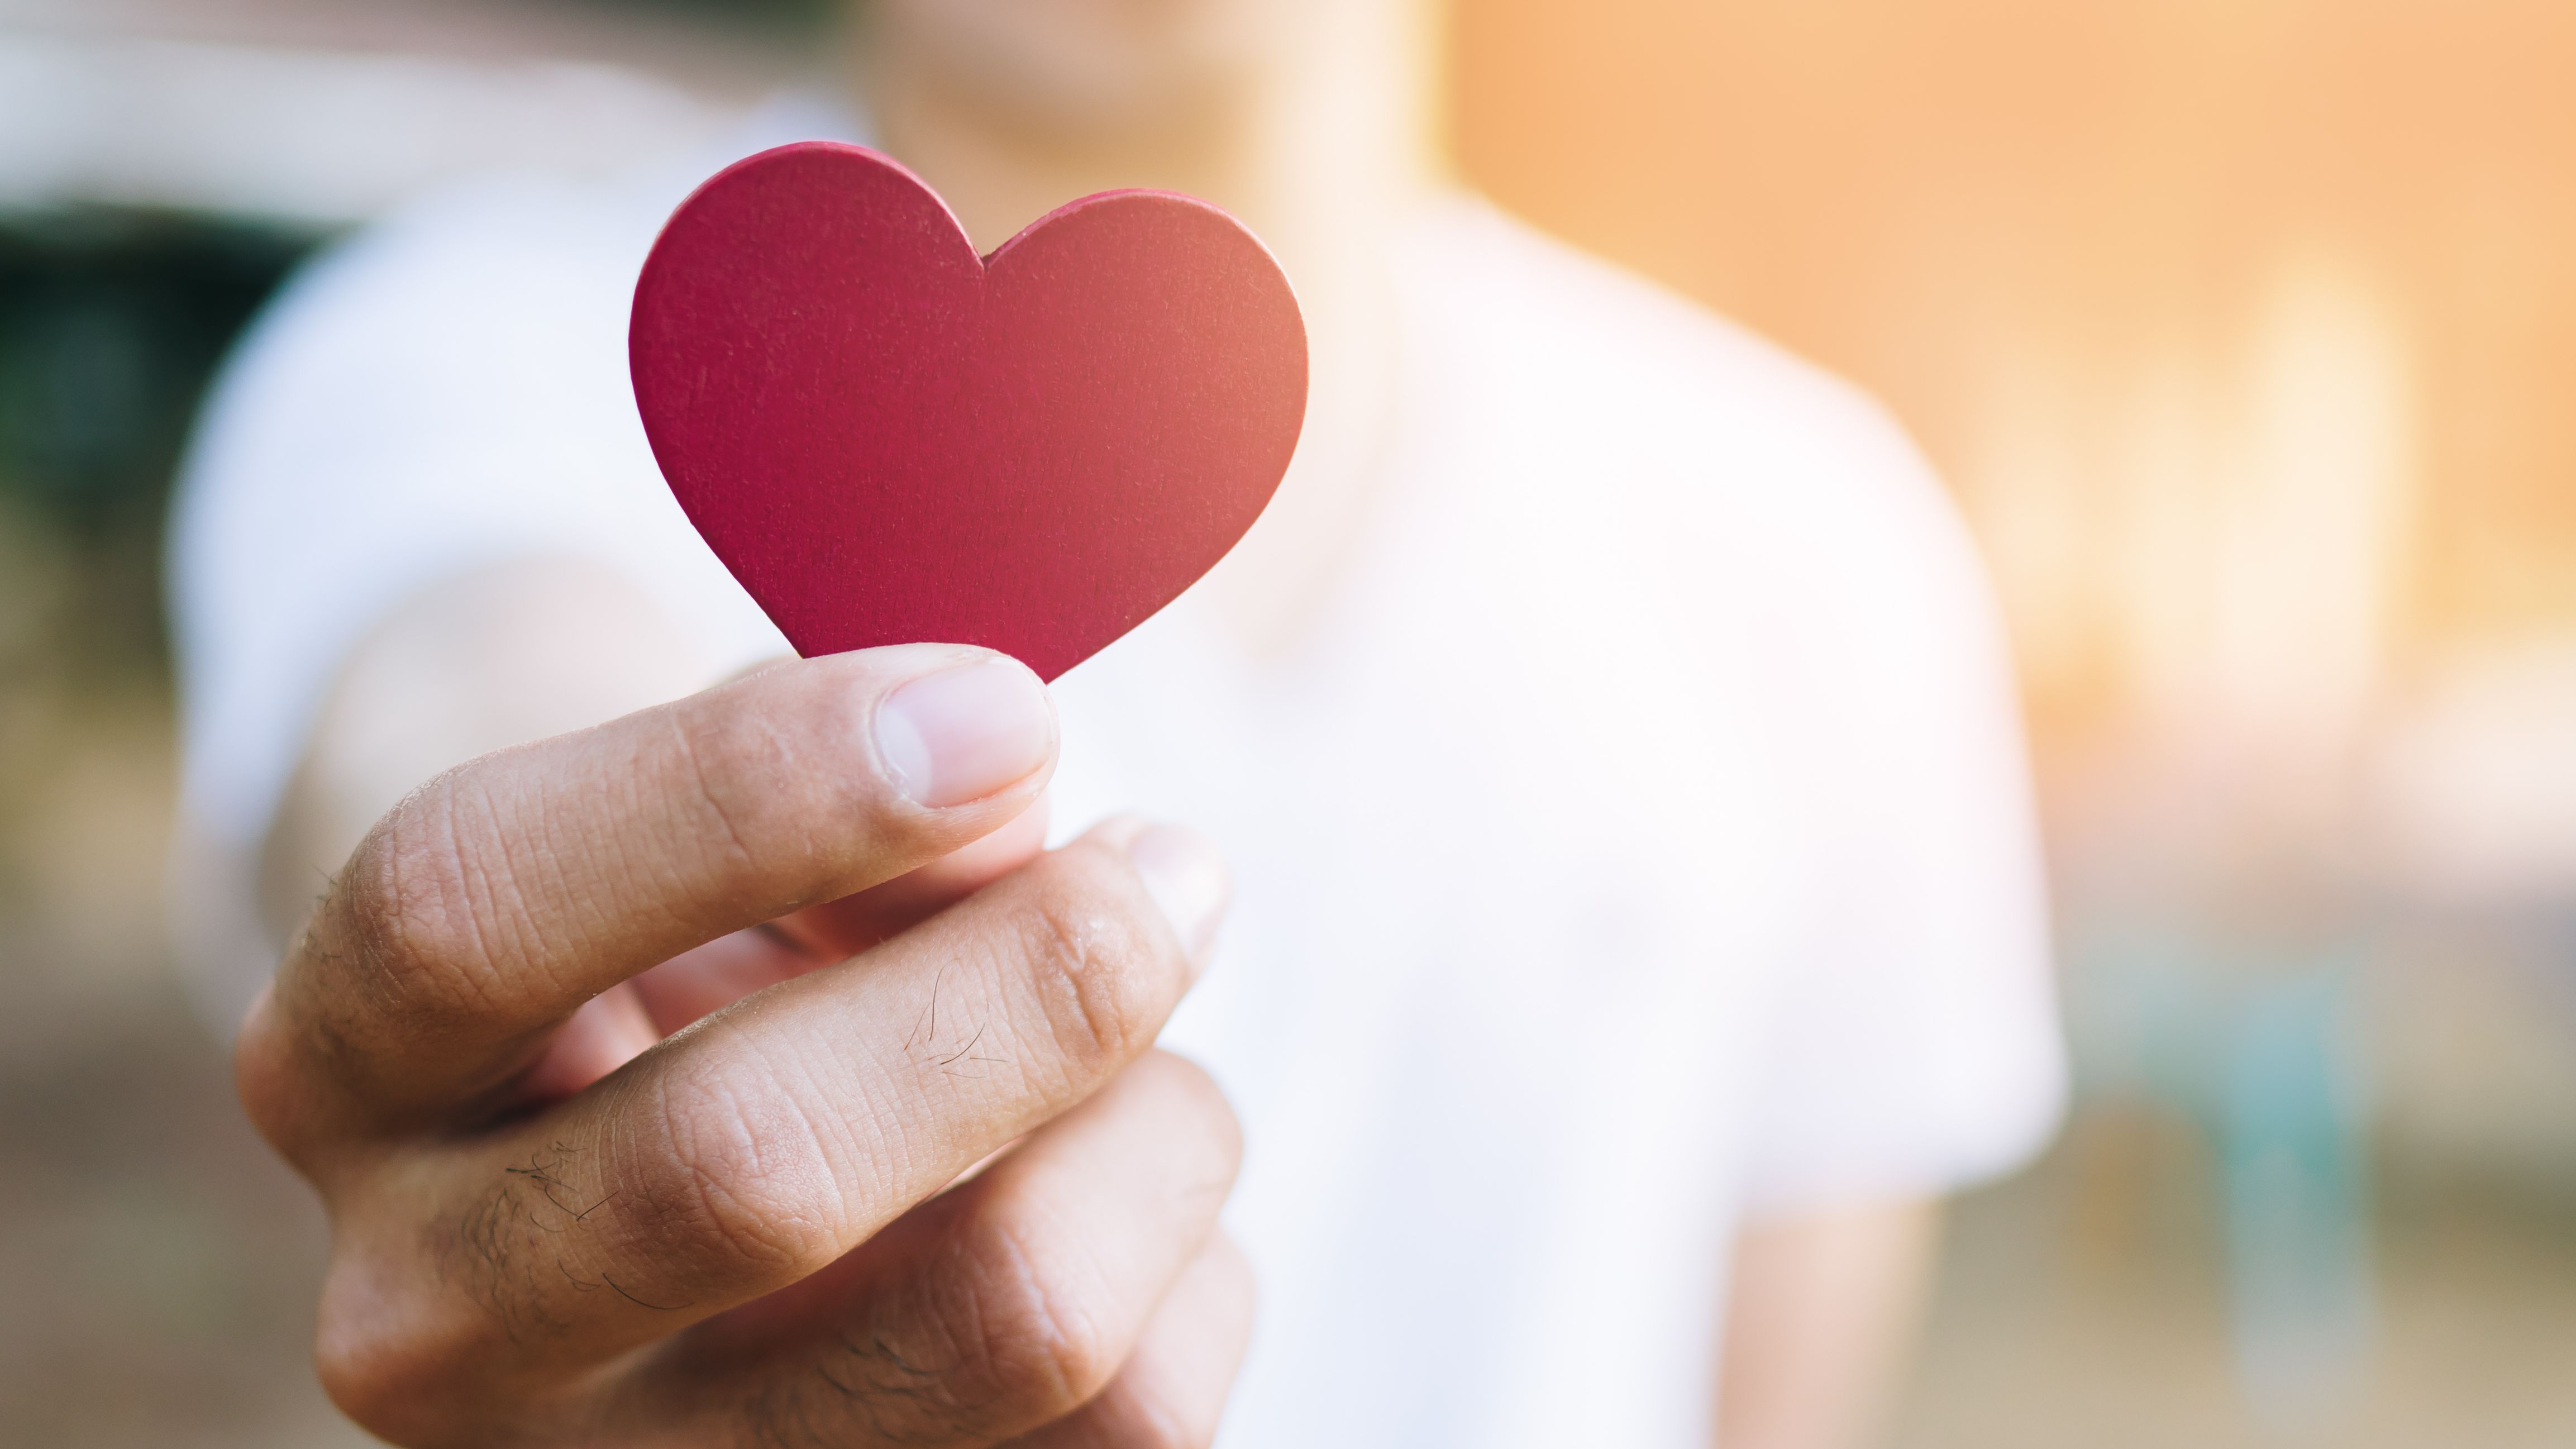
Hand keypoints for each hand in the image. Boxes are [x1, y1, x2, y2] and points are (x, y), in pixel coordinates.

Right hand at [235, 645, 1247, 1447]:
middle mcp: (435, 1318)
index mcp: (350, 1070)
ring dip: (1151, 1126)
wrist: (692, 1134)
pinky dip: (1194, 1264)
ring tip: (1145, 1057)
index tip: (1003, 708)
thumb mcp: (712, 801)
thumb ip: (833, 786)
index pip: (468, 914)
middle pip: (747, 1164)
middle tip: (1170, 870)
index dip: (753, 790)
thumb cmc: (706, 925)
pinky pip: (1134, 1416)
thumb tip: (1023, 843)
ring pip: (1005, 1316)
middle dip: (1032, 982)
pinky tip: (1120, 1198)